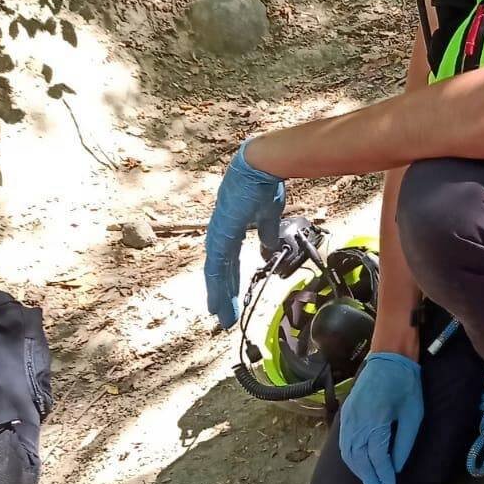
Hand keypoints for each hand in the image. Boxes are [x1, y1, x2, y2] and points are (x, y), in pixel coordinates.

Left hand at [204, 141, 284, 328]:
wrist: (262, 166)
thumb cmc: (264, 184)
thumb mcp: (267, 216)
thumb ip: (265, 235)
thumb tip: (268, 250)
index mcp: (230, 229)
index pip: (228, 262)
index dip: (229, 282)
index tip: (231, 300)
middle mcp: (220, 233)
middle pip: (219, 272)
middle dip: (223, 295)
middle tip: (224, 318)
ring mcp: (218, 234)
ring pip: (215, 273)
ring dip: (219, 296)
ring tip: (221, 318)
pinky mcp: (221, 234)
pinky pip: (217, 266)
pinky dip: (217, 286)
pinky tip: (217, 301)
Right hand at [339, 352, 422, 483]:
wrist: (388, 358)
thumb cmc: (406, 385)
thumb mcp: (413, 414)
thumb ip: (404, 442)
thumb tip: (396, 467)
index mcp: (376, 420)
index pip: (377, 456)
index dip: (383, 474)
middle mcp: (357, 421)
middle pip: (359, 458)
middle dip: (369, 479)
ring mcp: (348, 417)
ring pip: (348, 452)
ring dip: (358, 471)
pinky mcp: (346, 414)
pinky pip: (344, 442)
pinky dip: (350, 458)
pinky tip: (358, 465)